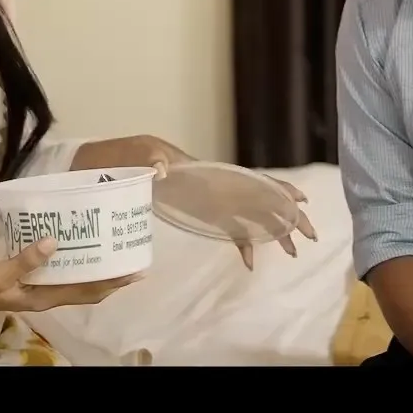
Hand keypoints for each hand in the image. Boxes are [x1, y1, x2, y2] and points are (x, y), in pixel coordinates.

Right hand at [0, 237, 144, 313]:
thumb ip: (26, 260)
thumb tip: (57, 242)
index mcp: (42, 299)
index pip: (86, 293)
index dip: (112, 284)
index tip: (136, 271)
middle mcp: (42, 294)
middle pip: (85, 286)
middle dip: (109, 274)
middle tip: (130, 252)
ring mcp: (32, 284)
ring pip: (71, 276)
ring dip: (90, 264)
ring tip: (109, 244)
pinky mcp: (21, 273)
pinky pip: (53, 266)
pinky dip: (67, 255)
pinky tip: (69, 238)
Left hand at [74, 134, 318, 269]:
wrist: (101, 165)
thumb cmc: (120, 156)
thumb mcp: (134, 152)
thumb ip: (150, 161)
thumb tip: (164, 170)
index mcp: (206, 173)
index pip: (249, 180)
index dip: (277, 190)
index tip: (302, 202)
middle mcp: (214, 186)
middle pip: (260, 201)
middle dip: (287, 217)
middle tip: (311, 237)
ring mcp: (207, 200)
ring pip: (250, 216)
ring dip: (273, 232)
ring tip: (292, 252)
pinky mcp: (196, 212)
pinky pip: (228, 228)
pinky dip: (243, 242)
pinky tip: (251, 260)